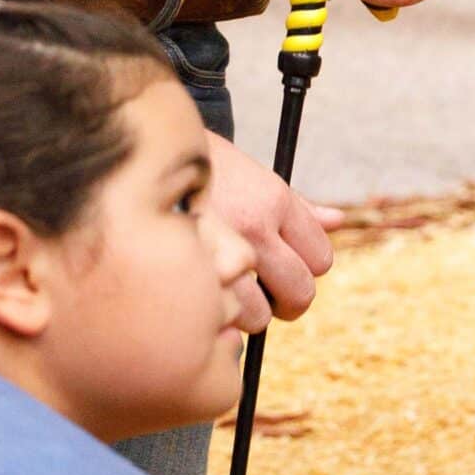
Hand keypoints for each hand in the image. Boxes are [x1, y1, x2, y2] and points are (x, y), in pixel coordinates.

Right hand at [202, 130, 334, 331]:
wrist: (137, 155)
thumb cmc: (197, 168)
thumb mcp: (250, 173)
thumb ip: (296, 205)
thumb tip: (337, 221)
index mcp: (273, 198)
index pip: (321, 258)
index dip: (306, 268)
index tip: (289, 267)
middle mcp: (254, 226)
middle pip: (300, 294)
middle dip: (287, 301)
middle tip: (268, 296)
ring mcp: (220, 253)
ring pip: (259, 316)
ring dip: (244, 311)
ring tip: (223, 288)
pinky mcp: (189, 275)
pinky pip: (218, 319)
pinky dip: (213, 316)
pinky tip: (200, 293)